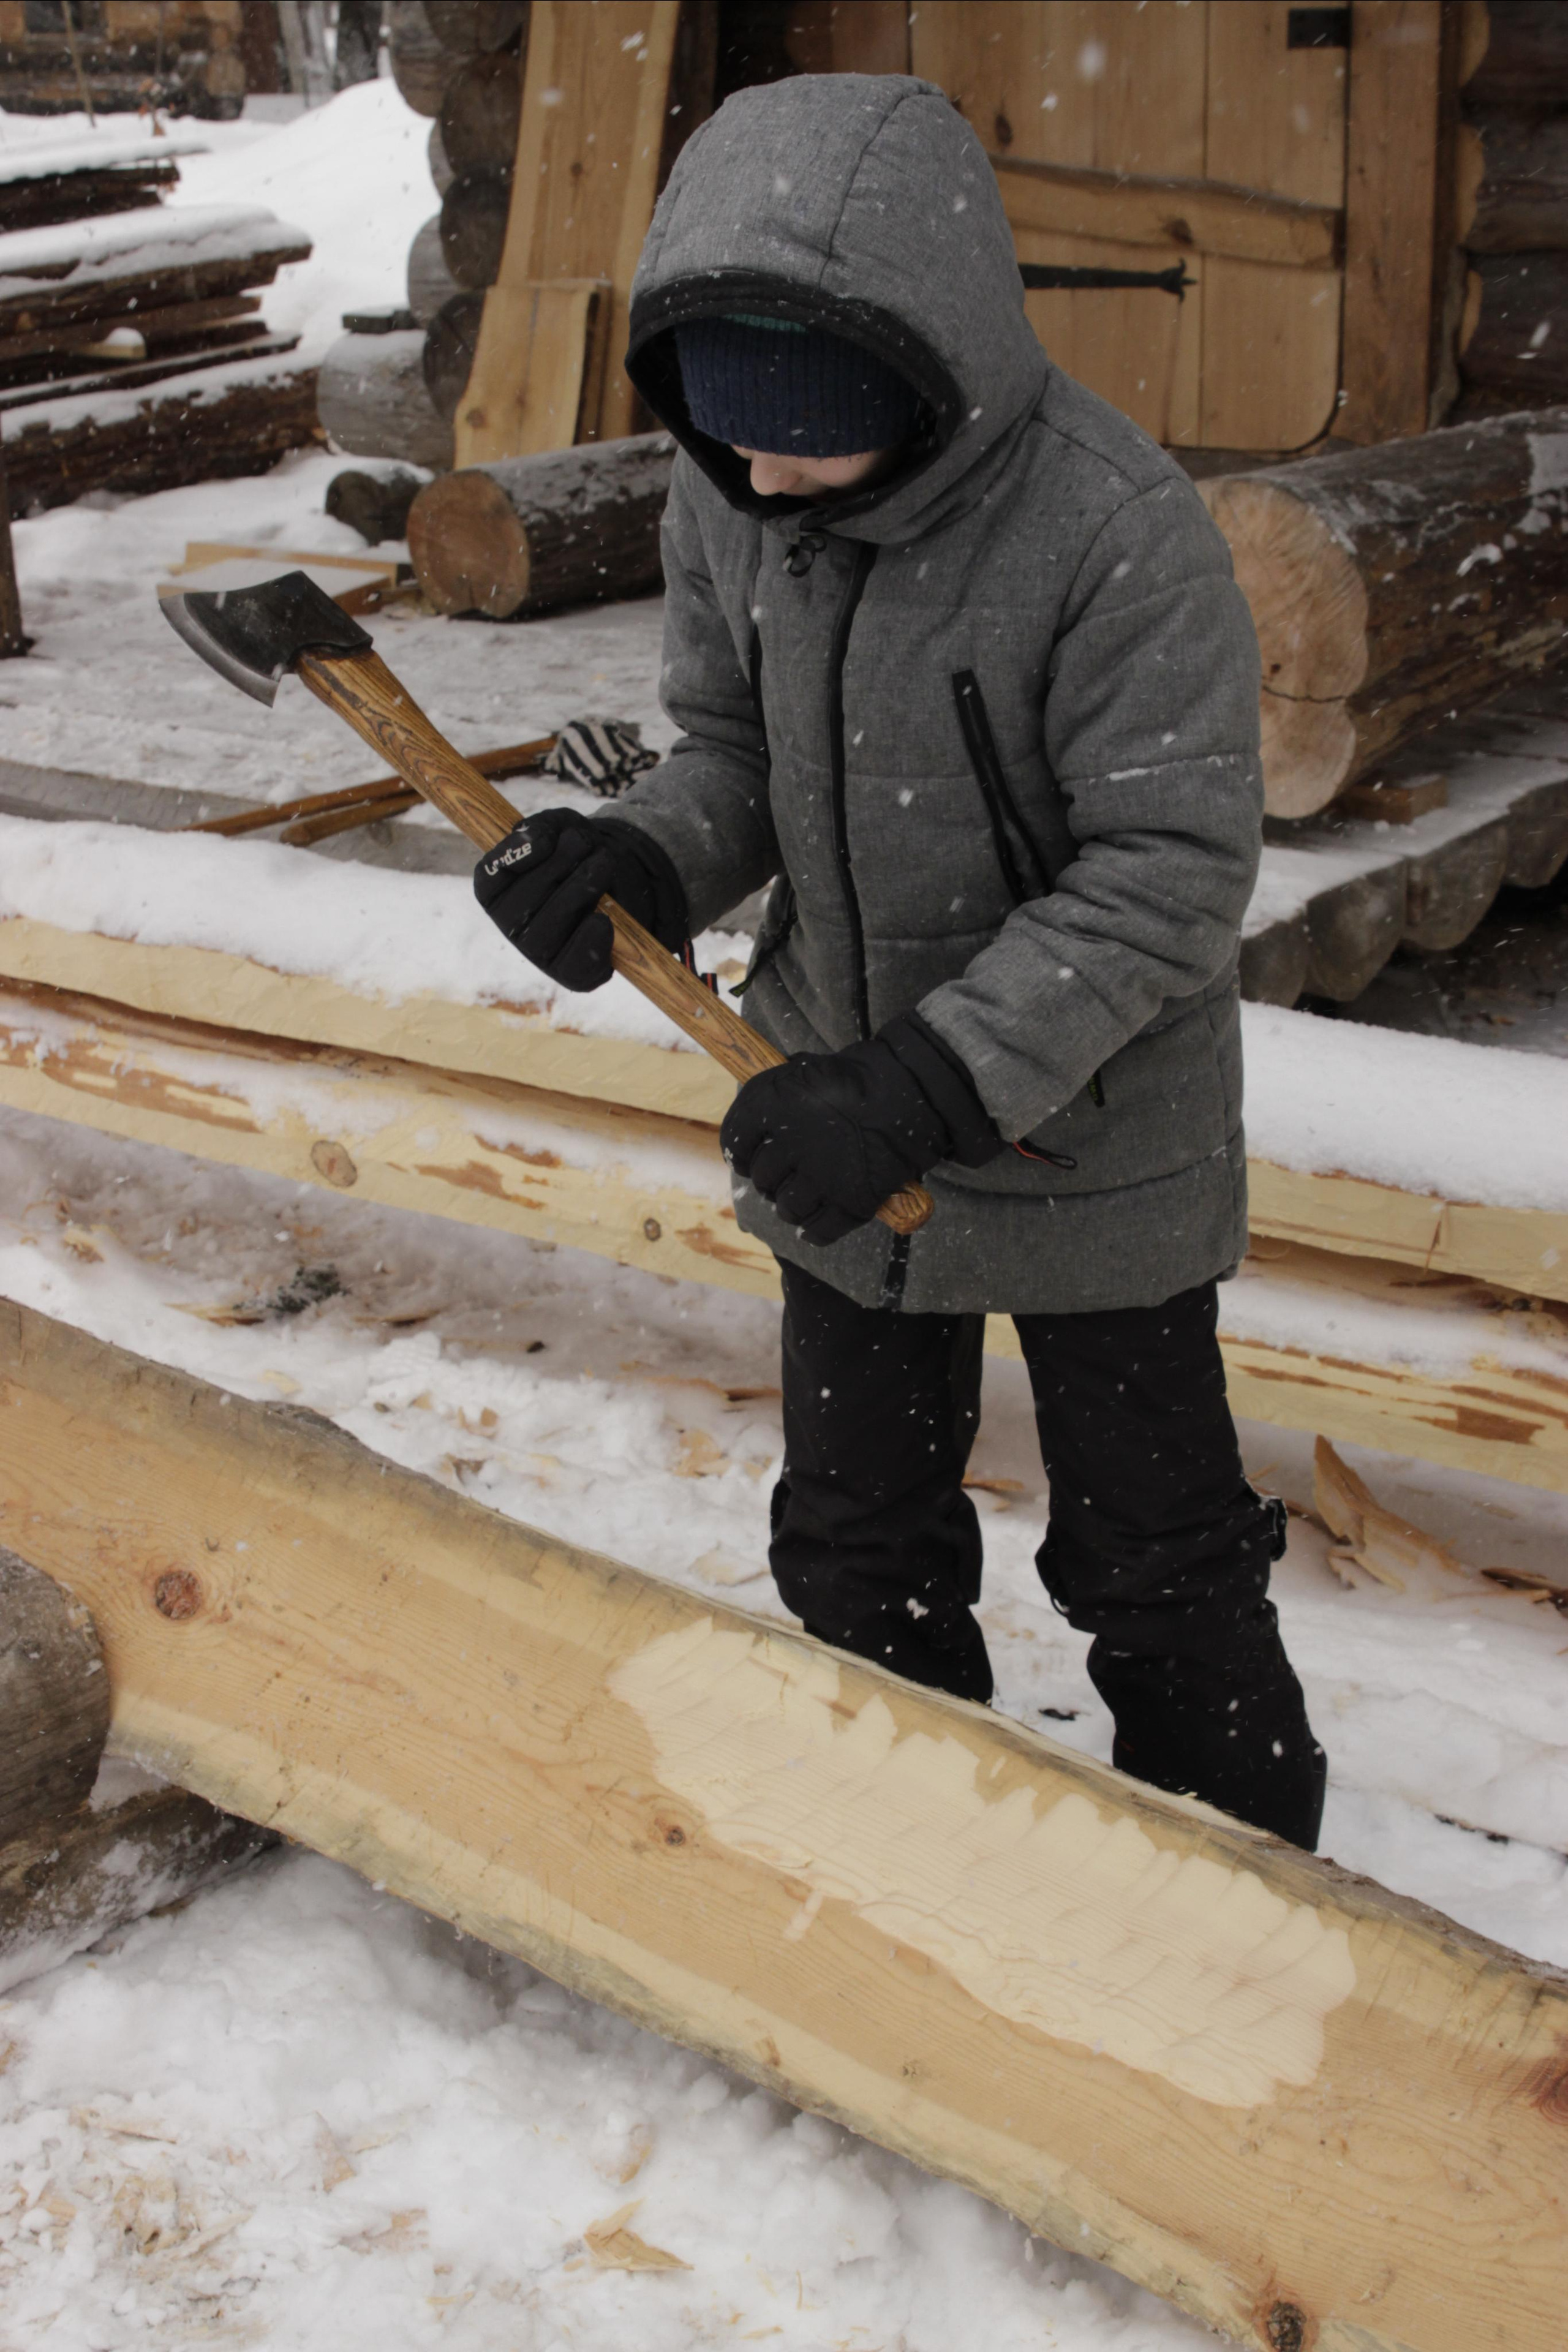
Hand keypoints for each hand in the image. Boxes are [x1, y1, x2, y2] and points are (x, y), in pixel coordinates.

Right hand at [474, 808, 686, 991]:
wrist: (619, 881)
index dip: (512, 858)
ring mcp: (539, 953)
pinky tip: (603, 918)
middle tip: (585, 843)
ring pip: (546, 932)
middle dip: (558, 867)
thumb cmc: (578, 853)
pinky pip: (573, 966)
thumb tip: (536, 841)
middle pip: (522, 903)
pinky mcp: (570, 974)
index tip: (546, 839)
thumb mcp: (560, 827)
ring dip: (577, 892)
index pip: (488, 878)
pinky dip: (589, 941)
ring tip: (603, 862)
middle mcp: (511, 926)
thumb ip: (542, 827)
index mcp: (498, 892)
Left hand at [721, 1015, 1000, 1246]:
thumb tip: (759, 1123)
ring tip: (803, 1199)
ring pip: (787, 1208)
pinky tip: (814, 1225)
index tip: (750, 1158)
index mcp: (773, 1103)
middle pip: (763, 1178)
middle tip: (786, 1177)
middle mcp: (791, 1142)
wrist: (914, 1088)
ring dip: (791, 1206)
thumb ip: (779, 1098)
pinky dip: (814, 1230)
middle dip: (771, 1180)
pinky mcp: (851, 1201)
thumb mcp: (807, 1071)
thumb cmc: (861, 1076)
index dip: (741, 1152)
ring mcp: (822, 1176)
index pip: (735, 1139)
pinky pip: (819, 1230)